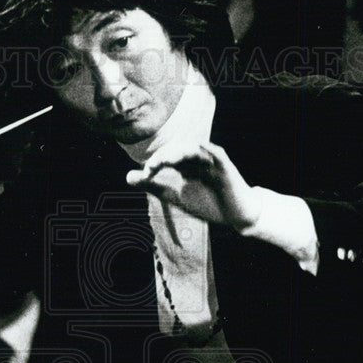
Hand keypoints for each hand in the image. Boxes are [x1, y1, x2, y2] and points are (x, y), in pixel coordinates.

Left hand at [125, 140, 259, 231]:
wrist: (235, 215)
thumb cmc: (208, 203)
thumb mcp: (175, 195)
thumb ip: (153, 185)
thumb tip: (127, 176)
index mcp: (185, 163)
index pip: (166, 154)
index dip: (154, 162)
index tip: (145, 175)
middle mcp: (197, 158)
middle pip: (178, 148)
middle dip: (162, 156)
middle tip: (150, 169)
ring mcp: (212, 161)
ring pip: (194, 147)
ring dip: (178, 151)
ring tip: (165, 161)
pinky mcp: (226, 167)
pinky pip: (216, 153)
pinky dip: (205, 150)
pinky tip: (193, 152)